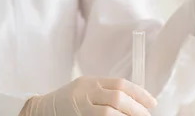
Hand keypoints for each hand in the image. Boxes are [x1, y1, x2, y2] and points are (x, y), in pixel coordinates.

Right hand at [20, 76, 156, 115]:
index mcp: (91, 82)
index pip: (120, 84)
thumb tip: (136, 101)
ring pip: (109, 113)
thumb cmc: (69, 101)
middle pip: (117, 98)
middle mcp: (85, 93)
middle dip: (136, 108)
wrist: (41, 110)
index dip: (139, 93)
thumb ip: (106, 91)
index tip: (152, 103)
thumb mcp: (86, 89)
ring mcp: (80, 108)